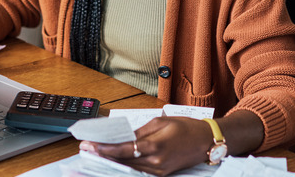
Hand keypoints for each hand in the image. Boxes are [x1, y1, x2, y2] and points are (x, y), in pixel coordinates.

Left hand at [79, 116, 213, 175]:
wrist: (207, 141)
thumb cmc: (187, 128)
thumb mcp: (161, 123)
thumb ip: (140, 132)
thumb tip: (123, 137)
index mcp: (154, 146)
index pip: (123, 150)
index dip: (105, 149)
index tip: (91, 145)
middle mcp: (156, 162)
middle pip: (124, 161)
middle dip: (104, 155)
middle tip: (86, 149)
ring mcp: (159, 170)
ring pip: (130, 167)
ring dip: (113, 161)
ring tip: (96, 153)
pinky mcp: (162, 173)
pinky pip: (140, 170)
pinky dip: (126, 164)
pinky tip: (116, 159)